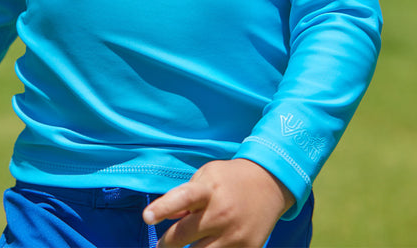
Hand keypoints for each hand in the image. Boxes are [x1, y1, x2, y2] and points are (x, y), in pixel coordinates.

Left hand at [143, 158, 293, 247]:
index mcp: (209, 189)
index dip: (163, 208)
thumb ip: (184, 196)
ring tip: (183, 247)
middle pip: (183, 236)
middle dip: (166, 244)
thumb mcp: (206, 176)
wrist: (269, 184)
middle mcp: (220, 212)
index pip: (182, 198)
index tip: (146, 217)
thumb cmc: (229, 179)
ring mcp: (234, 234)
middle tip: (162, 246)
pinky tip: (208, 246)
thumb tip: (167, 217)